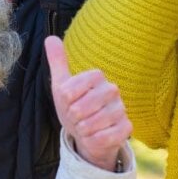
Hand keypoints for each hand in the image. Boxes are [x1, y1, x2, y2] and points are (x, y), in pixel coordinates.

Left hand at [46, 36, 131, 171]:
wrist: (87, 133)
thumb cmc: (75, 106)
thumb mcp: (62, 85)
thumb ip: (57, 62)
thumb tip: (50, 38)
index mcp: (97, 77)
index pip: (69, 90)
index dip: (64, 101)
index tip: (68, 103)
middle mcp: (112, 90)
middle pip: (79, 108)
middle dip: (72, 118)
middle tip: (76, 117)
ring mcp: (121, 109)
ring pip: (92, 123)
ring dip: (83, 130)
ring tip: (85, 127)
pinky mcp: (126, 128)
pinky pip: (105, 137)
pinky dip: (93, 140)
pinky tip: (94, 137)